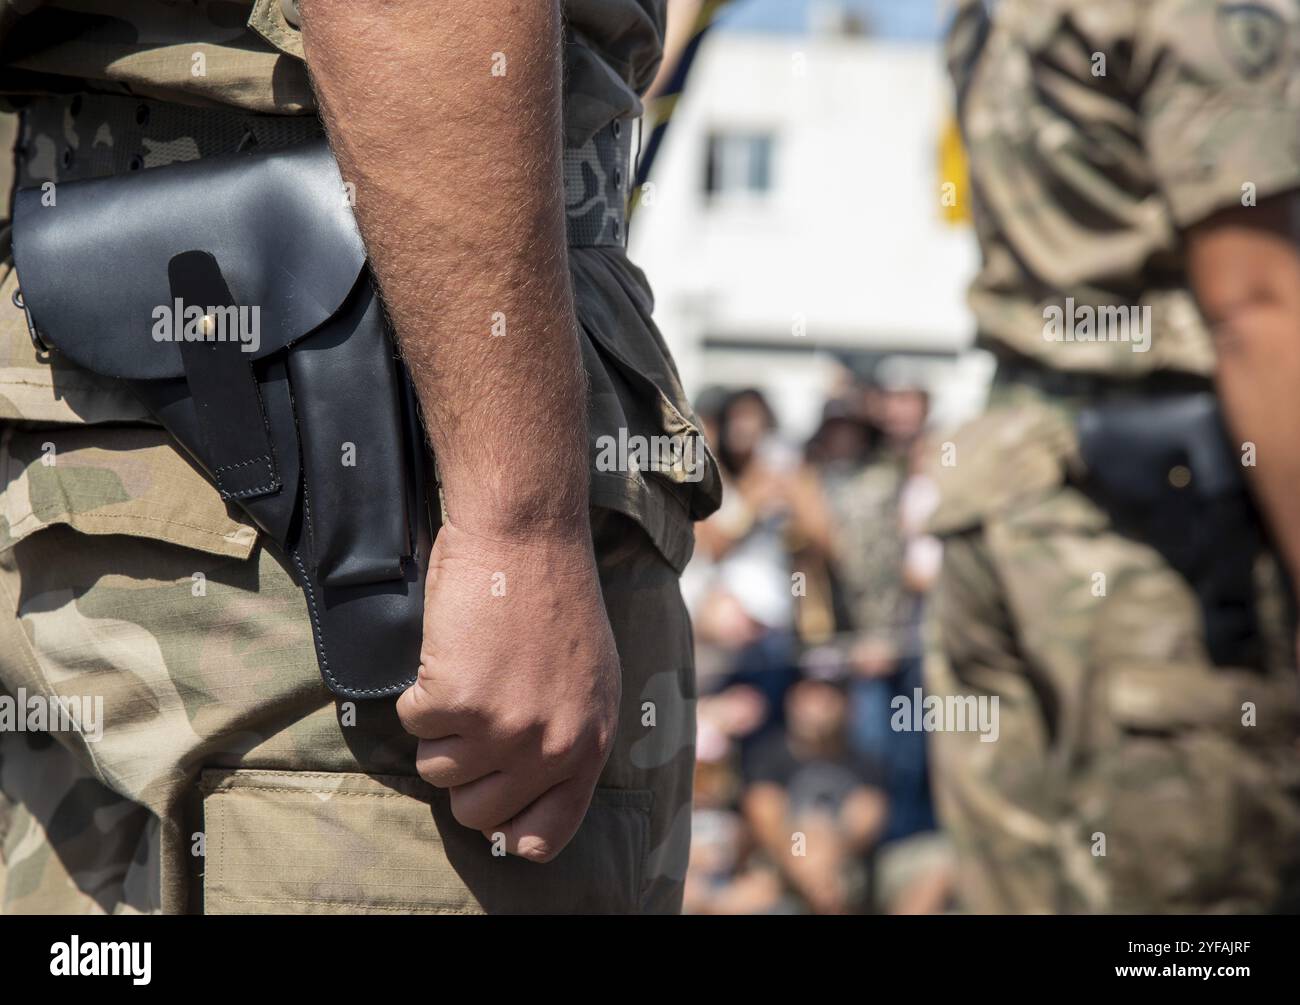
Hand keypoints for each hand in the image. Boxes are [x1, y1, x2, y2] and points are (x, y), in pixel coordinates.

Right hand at [396, 518, 620, 861]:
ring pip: (436, 772)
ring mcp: (504, 728)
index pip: (545, 836)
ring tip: (465, 672)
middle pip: (476, 815)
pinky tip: (449, 650)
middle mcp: (551, 747)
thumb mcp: (590, 679)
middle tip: (469, 719)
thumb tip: (528, 786)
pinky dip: (417, 689)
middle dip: (462, 771)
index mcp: (590, 744)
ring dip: (438, 726)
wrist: (528, 535)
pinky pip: (413, 724)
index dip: (508, 828)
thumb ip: (567, 736)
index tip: (490, 800)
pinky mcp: (457, 702)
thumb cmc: (553, 596)